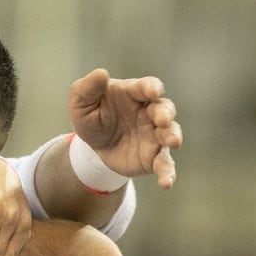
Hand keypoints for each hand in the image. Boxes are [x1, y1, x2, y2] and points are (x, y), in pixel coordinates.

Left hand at [68, 69, 182, 188]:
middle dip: (165, 113)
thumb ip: (88, 88)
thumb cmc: (90, 117)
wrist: (92, 148)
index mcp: (133, 94)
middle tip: (163, 120)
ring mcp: (154, 135)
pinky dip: (168, 172)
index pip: (147, 86)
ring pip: (170, 133)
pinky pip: (165, 164)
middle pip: (164, 108)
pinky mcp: (153, 157)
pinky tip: (167, 182)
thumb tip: (101, 73)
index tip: (154, 91)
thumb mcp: (81, 103)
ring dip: (174, 136)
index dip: (152, 87)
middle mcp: (149, 112)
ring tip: (173, 142)